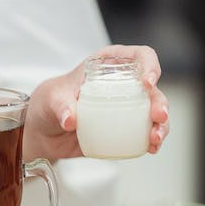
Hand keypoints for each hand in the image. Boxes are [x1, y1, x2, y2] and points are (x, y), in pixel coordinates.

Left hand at [23, 44, 169, 160]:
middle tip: (158, 117)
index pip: (139, 56)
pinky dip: (151, 140)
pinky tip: (151, 148)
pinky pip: (144, 132)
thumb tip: (71, 119)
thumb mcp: (51, 99)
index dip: (149, 65)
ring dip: (161, 125)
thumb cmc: (48, 103)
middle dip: (160, 102)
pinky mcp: (124, 128)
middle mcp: (122, 83)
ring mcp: (125, 107)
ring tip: (155, 139)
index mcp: (108, 65)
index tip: (147, 83)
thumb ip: (60, 106)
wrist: (43, 130)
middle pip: (153, 88)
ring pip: (154, 112)